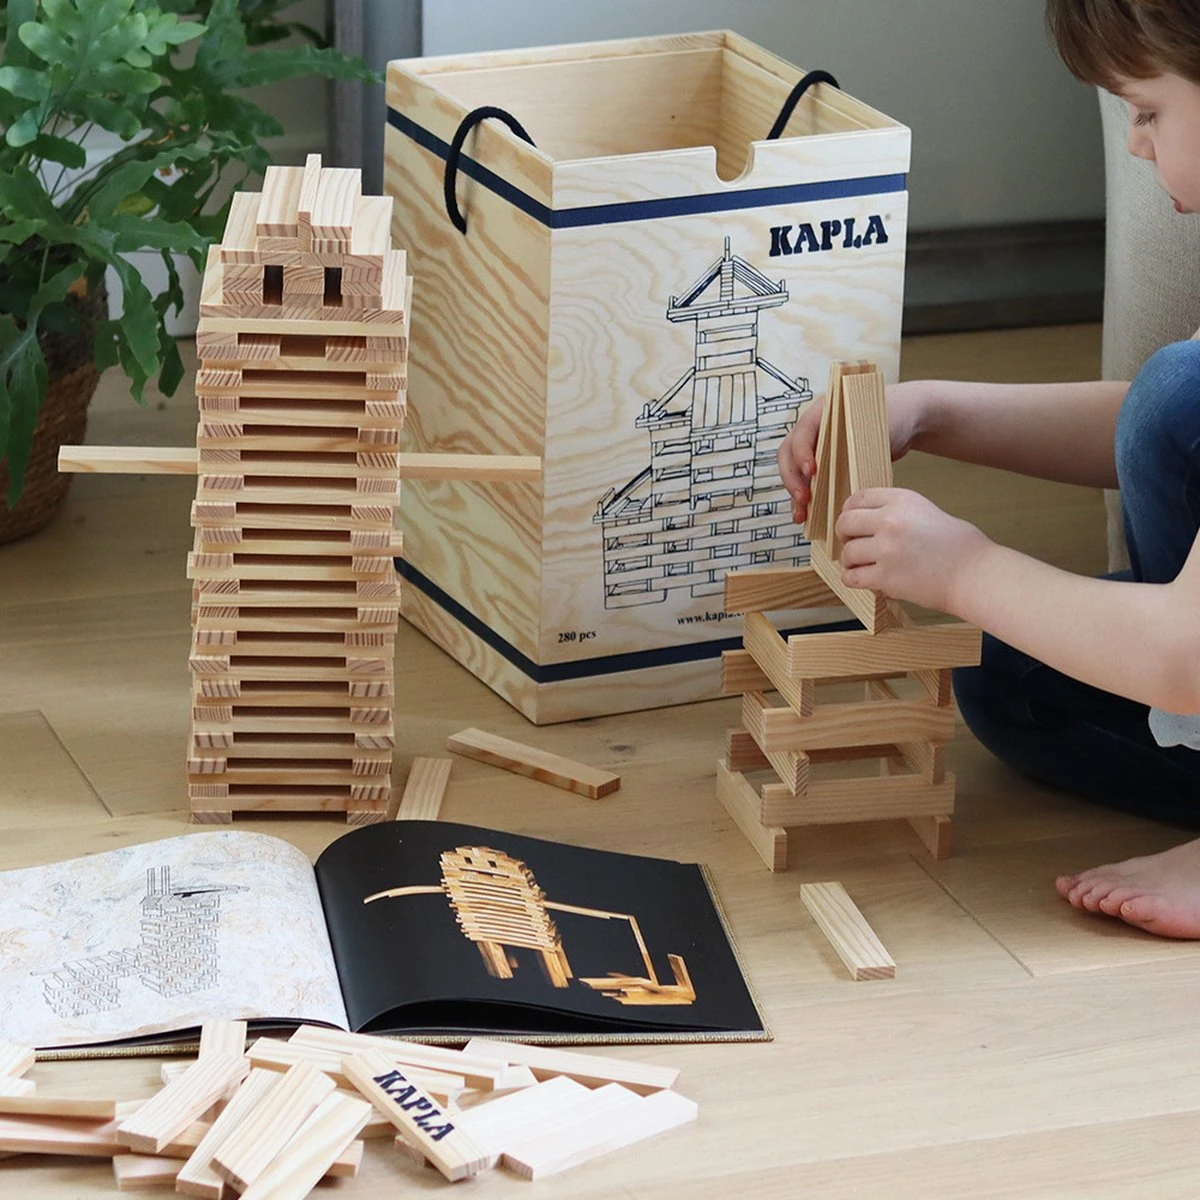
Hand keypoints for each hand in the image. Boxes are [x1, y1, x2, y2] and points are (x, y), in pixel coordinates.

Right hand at [777, 379, 934, 525]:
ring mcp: (818, 447)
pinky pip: (808, 480)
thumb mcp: (873, 424)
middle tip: (803, 499)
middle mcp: (814, 430)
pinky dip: (805, 497)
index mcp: (821, 413)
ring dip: (794, 492)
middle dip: (792, 478)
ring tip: (801, 515)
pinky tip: (808, 515)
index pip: (801, 434)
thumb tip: (842, 466)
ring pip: (795, 470)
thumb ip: (855, 441)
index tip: (812, 471)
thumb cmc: (892, 414)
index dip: (802, 454)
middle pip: (789, 454)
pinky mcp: (826, 463)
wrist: (907, 418)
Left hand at [835, 487, 991, 613]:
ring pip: (847, 553)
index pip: (858, 498)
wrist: (975, 574)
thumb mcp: (926, 512)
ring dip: (851, 562)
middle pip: (845, 523)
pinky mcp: (885, 577)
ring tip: (863, 566)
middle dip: (844, 535)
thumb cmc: (959, 547)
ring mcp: (887, 549)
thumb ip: (896, 511)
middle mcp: (891, 520)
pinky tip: (866, 580)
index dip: (849, 511)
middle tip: (852, 544)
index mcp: (902, 500)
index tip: (852, 523)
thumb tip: (867, 518)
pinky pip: (852, 577)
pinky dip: (854, 580)